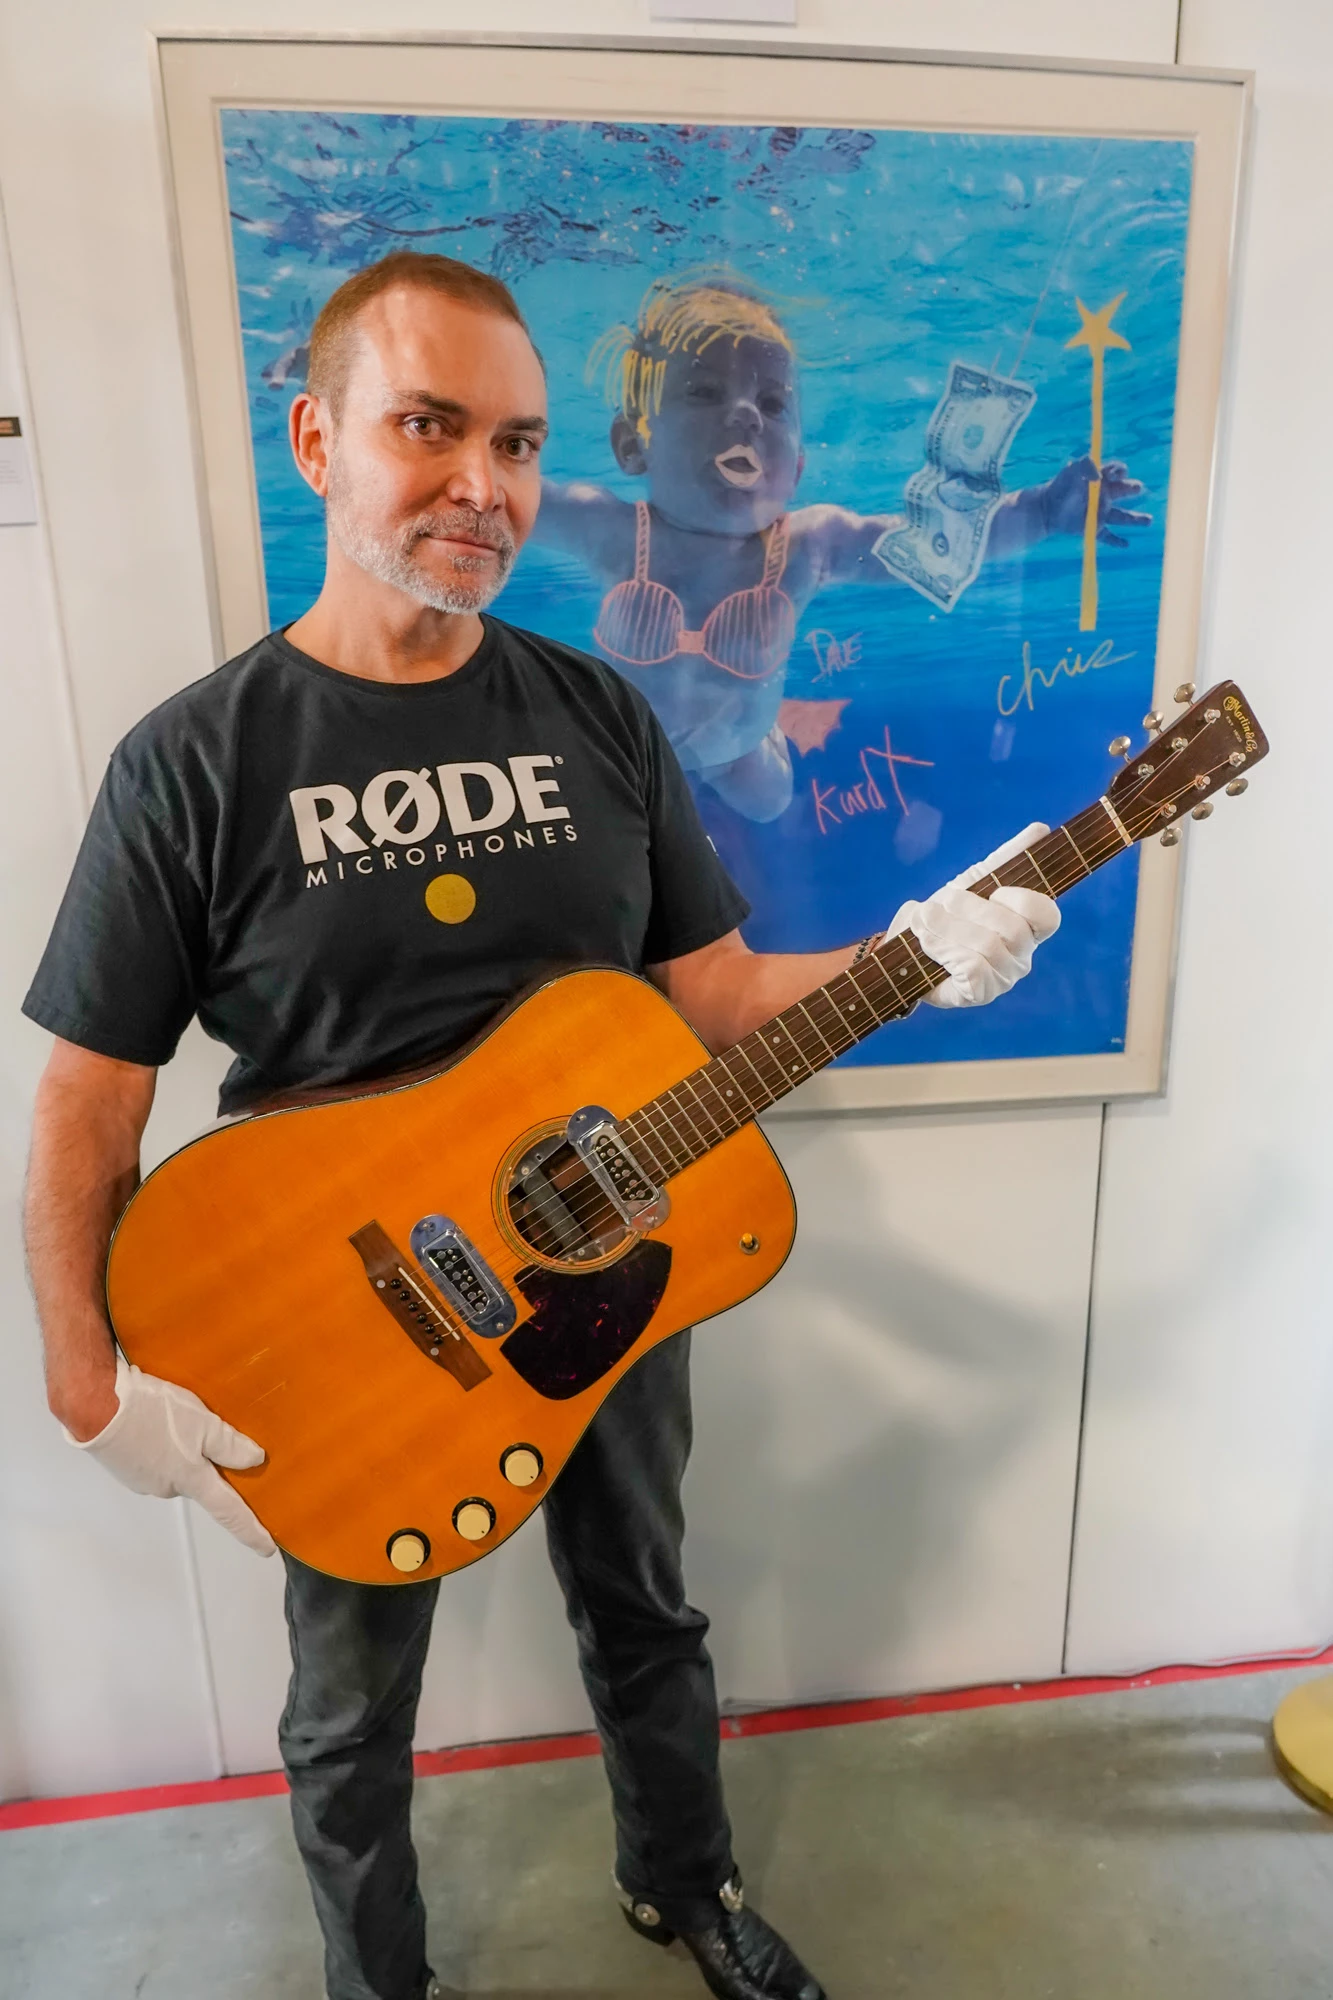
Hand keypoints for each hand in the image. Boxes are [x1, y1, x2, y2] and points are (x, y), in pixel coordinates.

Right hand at [68, 1355, 275, 1556]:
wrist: (95, 1406)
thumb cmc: (149, 1414)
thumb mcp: (202, 1423)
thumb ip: (229, 1446)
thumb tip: (254, 1461)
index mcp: (191, 1480)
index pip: (229, 1513)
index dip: (250, 1531)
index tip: (267, 1548)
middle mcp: (168, 1486)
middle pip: (200, 1481)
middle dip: (206, 1462)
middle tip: (206, 1429)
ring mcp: (143, 1479)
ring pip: (175, 1465)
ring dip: (179, 1446)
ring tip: (175, 1415)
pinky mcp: (125, 1466)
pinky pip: (153, 1456)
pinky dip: (159, 1441)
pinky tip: (155, 1420)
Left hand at [889, 823, 1060, 1008]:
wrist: (907, 942)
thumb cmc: (948, 912)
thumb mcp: (975, 880)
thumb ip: (1008, 857)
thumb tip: (1040, 829)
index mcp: (1028, 926)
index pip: (1048, 916)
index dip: (1021, 900)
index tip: (994, 891)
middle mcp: (1023, 955)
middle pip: (1012, 930)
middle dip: (969, 910)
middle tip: (941, 904)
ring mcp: (1004, 978)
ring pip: (988, 948)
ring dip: (948, 930)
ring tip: (925, 924)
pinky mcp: (980, 994)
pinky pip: (973, 971)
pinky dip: (945, 952)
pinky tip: (929, 948)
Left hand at [1039, 455, 1150, 546]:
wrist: (1046, 509)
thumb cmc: (1059, 487)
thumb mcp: (1071, 471)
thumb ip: (1085, 466)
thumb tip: (1099, 476)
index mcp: (1102, 480)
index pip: (1118, 472)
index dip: (1120, 471)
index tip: (1116, 474)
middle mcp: (1105, 496)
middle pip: (1125, 492)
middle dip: (1133, 489)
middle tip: (1138, 488)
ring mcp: (1101, 513)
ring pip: (1123, 517)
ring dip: (1137, 519)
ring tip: (1149, 521)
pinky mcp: (1094, 529)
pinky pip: (1108, 536)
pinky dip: (1117, 542)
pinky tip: (1126, 545)